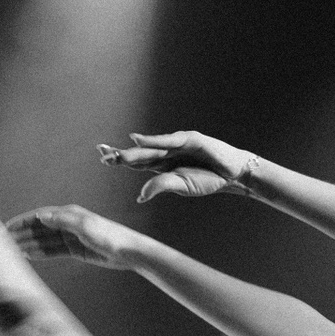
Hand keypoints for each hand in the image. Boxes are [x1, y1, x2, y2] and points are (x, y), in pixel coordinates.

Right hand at [5, 205, 140, 268]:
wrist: (127, 250)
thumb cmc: (108, 235)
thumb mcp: (84, 226)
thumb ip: (62, 220)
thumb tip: (40, 215)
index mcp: (68, 214)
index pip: (39, 216)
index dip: (21, 222)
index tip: (5, 228)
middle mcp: (67, 223)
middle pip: (39, 228)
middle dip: (21, 234)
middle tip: (3, 243)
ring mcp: (70, 237)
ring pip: (44, 240)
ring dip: (28, 244)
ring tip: (12, 251)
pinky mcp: (75, 249)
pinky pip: (53, 250)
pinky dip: (41, 253)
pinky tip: (29, 256)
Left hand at [97, 131, 256, 201]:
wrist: (233, 173)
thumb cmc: (208, 179)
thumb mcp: (182, 187)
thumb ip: (160, 187)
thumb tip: (139, 196)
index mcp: (163, 166)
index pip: (138, 162)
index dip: (121, 159)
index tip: (104, 158)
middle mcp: (166, 153)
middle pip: (139, 152)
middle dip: (121, 153)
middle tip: (101, 152)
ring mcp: (177, 145)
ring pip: (150, 147)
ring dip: (132, 150)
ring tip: (115, 153)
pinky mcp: (189, 139)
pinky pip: (167, 142)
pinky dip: (152, 140)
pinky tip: (137, 139)